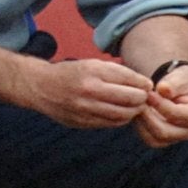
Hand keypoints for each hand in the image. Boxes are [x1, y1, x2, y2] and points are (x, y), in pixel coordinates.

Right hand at [29, 59, 151, 128]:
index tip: (147, 85)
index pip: (129, 78)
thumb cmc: (70, 73)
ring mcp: (85, 108)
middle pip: (131, 98)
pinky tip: (120, 112)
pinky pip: (111, 123)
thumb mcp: (91, 64)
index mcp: (92, 71)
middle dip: (142, 98)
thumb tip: (144, 84)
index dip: (144, 83)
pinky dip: (121, 119)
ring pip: (124, 114)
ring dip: (134, 111)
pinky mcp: (83, 121)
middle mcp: (89, 89)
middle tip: (144, 97)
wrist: (41, 87)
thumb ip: (116, 73)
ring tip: (134, 106)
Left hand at [135, 64, 187, 147]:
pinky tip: (137, 111)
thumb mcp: (181, 78)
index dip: (159, 104)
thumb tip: (163, 90)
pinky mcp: (163, 139)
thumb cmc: (181, 82)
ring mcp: (175, 137)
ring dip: (141, 122)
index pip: (175, 115)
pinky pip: (148, 138)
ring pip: (153, 139)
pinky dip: (139, 126)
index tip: (147, 92)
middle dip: (147, 116)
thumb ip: (173, 84)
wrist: (180, 89)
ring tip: (136, 105)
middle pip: (163, 132)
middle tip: (138, 101)